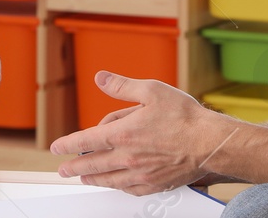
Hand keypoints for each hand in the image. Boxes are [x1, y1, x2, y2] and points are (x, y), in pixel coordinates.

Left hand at [51, 71, 233, 195]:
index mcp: (123, 133)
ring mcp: (140, 173)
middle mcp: (128, 157)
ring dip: (92, 179)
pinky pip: (129, 189)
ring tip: (83, 179)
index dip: (67, 145)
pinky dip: (118, 187)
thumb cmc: (185, 116)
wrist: (210, 142)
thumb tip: (101, 78)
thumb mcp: (151, 90)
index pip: (85, 141)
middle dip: (73, 168)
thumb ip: (122, 86)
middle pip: (92, 165)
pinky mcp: (154, 183)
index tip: (56, 148)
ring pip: (108, 180)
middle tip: (63, 170)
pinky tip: (115, 185)